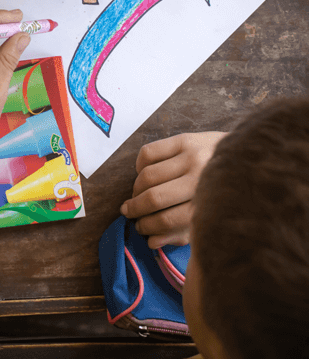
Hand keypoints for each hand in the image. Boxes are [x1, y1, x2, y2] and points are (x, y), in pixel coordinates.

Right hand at [121, 131, 226, 247]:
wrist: (251, 158)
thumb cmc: (227, 194)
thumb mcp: (209, 218)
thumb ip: (181, 232)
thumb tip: (151, 242)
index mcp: (211, 203)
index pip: (168, 219)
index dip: (149, 227)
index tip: (141, 228)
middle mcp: (200, 178)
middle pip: (155, 197)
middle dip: (135, 209)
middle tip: (129, 213)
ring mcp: (192, 156)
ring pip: (148, 176)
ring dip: (135, 189)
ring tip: (135, 196)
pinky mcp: (184, 139)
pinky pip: (147, 153)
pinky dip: (139, 166)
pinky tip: (144, 173)